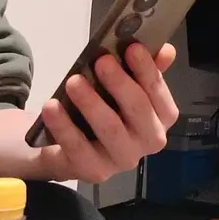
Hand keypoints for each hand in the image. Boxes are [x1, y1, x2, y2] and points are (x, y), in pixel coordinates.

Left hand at [36, 43, 179, 182]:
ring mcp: (123, 159)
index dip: (147, 70)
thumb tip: (166, 50)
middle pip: (138, 110)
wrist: (73, 146)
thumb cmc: (107, 109)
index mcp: (162, 117)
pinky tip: (52, 107)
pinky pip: (78, 148)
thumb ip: (145, 69)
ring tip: (74, 81)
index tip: (132, 48)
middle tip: (102, 61)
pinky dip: (64, 126)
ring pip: (110, 129)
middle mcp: (150, 140)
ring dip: (91, 103)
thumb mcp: (124, 86)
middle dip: (119, 83)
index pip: (158, 92)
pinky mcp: (95, 171)